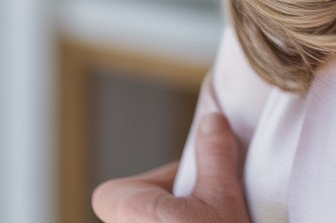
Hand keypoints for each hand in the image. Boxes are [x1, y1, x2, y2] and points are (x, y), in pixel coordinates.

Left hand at [92, 113, 251, 222]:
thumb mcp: (224, 198)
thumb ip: (214, 156)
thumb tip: (211, 122)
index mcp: (131, 214)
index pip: (111, 191)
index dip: (147, 185)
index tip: (183, 184)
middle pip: (137, 208)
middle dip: (167, 203)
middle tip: (202, 207)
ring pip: (147, 222)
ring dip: (172, 219)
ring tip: (206, 221)